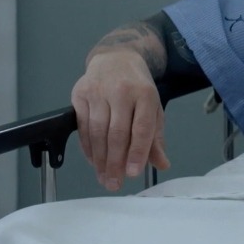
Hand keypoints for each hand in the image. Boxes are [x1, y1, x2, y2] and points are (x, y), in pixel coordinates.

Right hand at [70, 50, 169, 190]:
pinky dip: (88, 148)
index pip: (141, 127)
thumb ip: (155, 137)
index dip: (137, 152)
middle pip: (117, 133)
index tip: (133, 174)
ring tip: (104, 178)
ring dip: (100, 160)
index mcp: (145, 94)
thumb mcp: (153, 107)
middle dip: (115, 162)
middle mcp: (121, 91)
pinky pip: (82, 127)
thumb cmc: (138, 87)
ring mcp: (98, 92)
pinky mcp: (80, 94)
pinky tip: (94, 161)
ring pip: (97, 132)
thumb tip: (163, 164)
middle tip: (114, 184)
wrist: (116, 58)